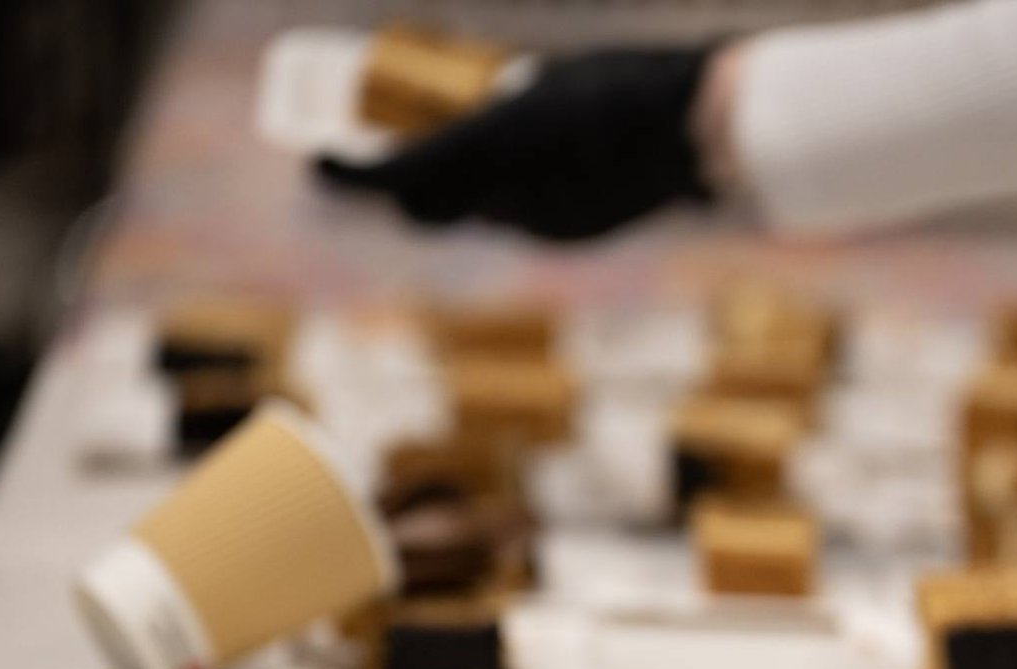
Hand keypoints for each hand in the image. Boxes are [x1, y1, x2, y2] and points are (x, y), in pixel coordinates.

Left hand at [316, 46, 718, 241]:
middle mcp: (503, 199)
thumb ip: (500, 115)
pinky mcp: (575, 236)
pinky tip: (543, 171)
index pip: (393, 180)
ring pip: (480, 215)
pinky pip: (525, 221)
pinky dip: (517, 200)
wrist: (696, 129)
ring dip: (467, 192)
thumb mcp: (546, 83)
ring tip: (483, 151)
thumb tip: (471, 121)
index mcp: (484, 149)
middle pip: (430, 210)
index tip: (319, 162)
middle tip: (385, 156)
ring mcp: (540, 225)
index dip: (348, 177)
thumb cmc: (622, 83)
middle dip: (405, 191)